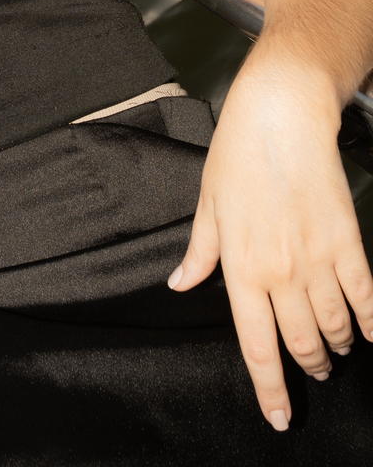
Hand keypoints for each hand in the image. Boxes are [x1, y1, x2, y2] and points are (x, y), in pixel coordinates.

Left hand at [170, 57, 372, 430]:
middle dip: (309, 368)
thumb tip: (180, 283)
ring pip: (334, 327)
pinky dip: (370, 322)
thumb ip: (200, 252)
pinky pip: (365, 298)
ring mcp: (318, 261)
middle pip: (300, 344)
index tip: (280, 415)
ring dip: (337, 346)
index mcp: (241, 267)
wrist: (281, 117)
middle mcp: (280, 273)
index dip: (270, 389)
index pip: (256, 347)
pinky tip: (369, 332)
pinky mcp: (348, 244)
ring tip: (335, 350)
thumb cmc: (239, 154)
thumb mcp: (208, 203)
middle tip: (314, 373)